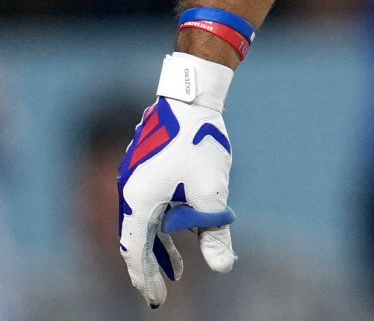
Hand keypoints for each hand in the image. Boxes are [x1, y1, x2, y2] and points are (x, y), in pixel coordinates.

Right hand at [118, 57, 237, 307]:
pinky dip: (164, 224)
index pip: (135, 251)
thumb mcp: (212, 192)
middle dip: (151, 267)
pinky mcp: (145, 170)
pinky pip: (151, 206)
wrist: (190, 97)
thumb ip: (214, 232)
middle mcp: (129, 191)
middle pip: (136, 240)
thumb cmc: (200, 141)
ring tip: (180, 270)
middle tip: (162, 293)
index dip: (146, 277)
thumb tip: (222, 266)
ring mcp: (134, 179)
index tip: (158, 298)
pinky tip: (180, 233)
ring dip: (161, 247)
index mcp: (138, 200)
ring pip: (146, 223)